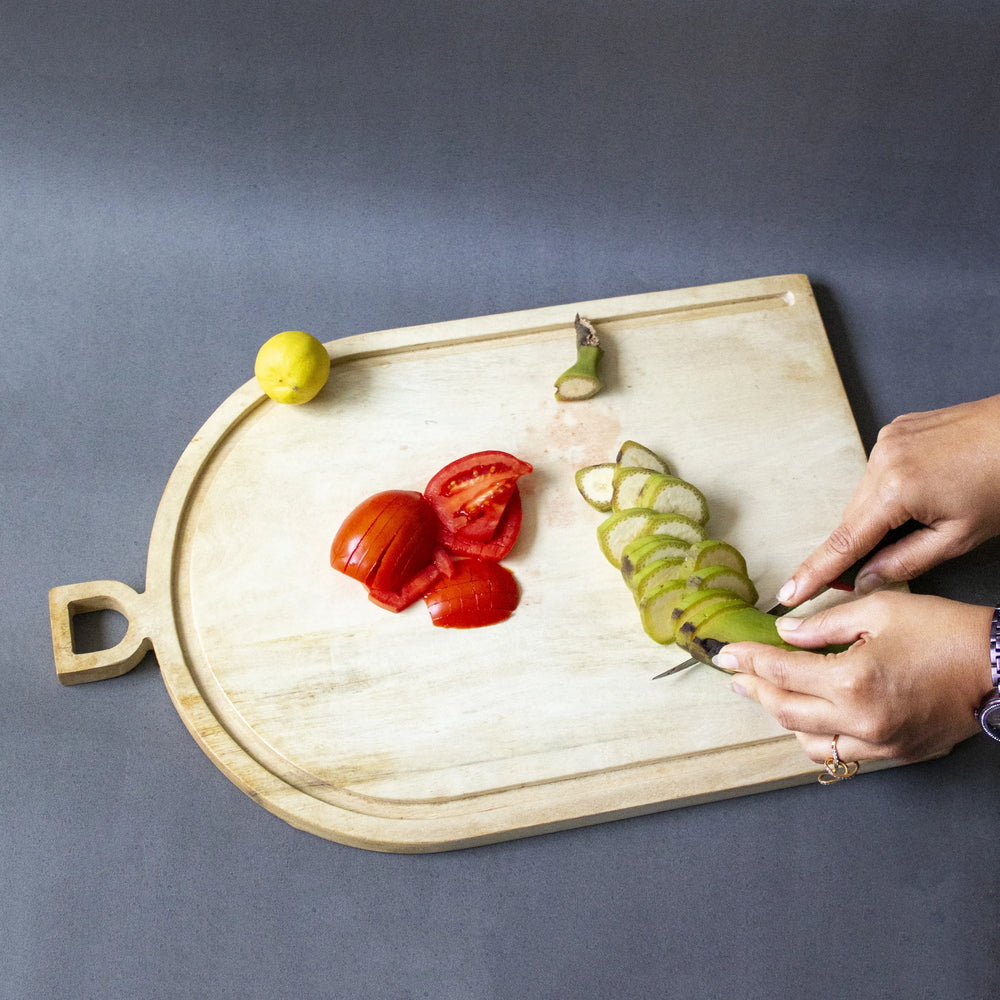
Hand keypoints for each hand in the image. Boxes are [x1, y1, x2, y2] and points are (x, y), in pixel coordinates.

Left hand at [714, 591, 993, 762]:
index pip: (780, 671)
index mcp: (850, 680)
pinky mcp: (894, 754)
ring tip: (768, 692)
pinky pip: (841, 752)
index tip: (727, 653)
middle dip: (755, 688)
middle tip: (737, 673)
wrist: (998, 667)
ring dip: (782, 716)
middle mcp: (859, 720)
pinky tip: (808, 716)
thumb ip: (822, 624)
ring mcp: (878, 743)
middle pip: (785, 710)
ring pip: (808, 741)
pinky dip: (816, 736)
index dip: (748, 660)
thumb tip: (785, 633)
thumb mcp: (878, 610)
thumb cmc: (944, 631)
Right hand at [777, 394, 999, 606]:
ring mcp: (886, 440)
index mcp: (896, 489)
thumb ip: (905, 562)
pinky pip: (878, 470)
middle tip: (871, 570)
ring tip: (923, 515)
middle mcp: (881, 459)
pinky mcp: (894, 429)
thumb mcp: (959, 536)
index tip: (790, 592)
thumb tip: (866, 578)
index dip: (815, 572)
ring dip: (879, 514)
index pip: (844, 543)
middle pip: (853, 518)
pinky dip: (889, 489)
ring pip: (864, 495)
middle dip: (860, 544)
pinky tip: (923, 490)